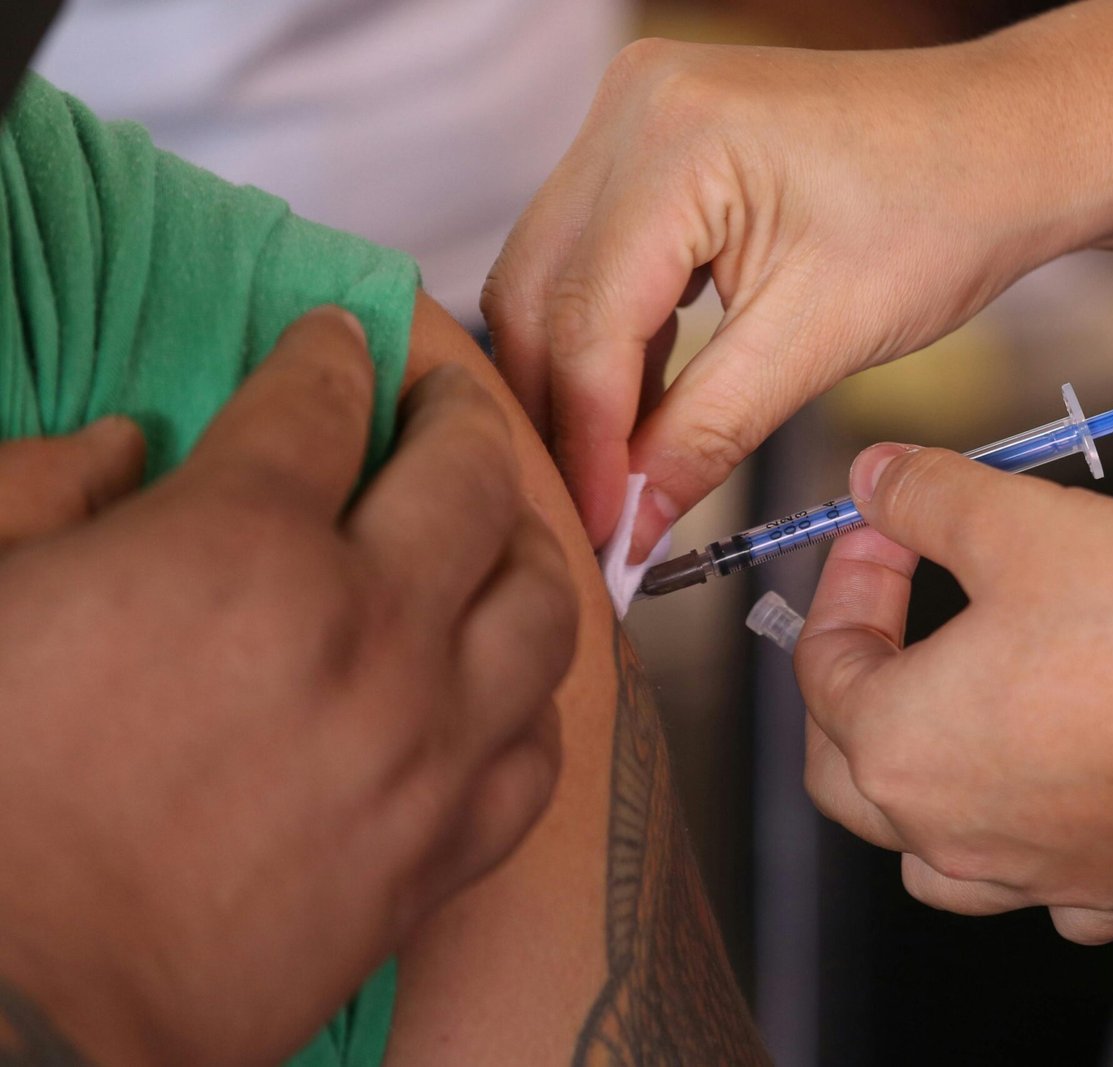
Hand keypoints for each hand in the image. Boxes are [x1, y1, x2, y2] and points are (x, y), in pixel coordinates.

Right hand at [0, 308, 576, 1065]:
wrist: (9, 1016)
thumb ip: (38, 490)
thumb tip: (117, 444)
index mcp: (240, 548)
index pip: (320, 404)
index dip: (332, 353)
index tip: (340, 339)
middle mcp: (368, 634)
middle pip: (469, 478)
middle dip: (460, 412)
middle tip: (444, 399)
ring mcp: (424, 748)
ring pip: (541, 607)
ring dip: (526, 543)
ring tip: (499, 527)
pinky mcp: (439, 853)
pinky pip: (535, 752)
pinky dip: (529, 701)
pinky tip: (501, 685)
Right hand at [483, 35, 1091, 555]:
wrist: (1009, 143)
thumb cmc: (947, 211)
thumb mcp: (822, 338)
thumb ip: (708, 430)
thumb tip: (631, 516)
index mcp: (676, 137)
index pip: (588, 319)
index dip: (585, 441)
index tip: (597, 530)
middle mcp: (634, 105)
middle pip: (540, 291)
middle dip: (559, 414)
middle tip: (590, 516)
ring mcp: (638, 111)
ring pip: (553, 274)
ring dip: (575, 379)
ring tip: (609, 475)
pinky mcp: (657, 138)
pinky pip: (596, 251)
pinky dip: (608, 334)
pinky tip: (634, 406)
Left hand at [794, 444, 1112, 943]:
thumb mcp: (1017, 523)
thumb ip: (926, 497)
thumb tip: (870, 476)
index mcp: (897, 744)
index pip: (822, 664)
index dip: (848, 578)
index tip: (888, 529)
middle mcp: (943, 830)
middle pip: (844, 770)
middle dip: (852, 686)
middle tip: (889, 618)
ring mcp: (1026, 875)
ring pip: (926, 852)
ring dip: (918, 785)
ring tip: (949, 720)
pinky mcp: (1108, 890)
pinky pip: (1040, 888)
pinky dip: (1028, 846)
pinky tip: (1052, 798)